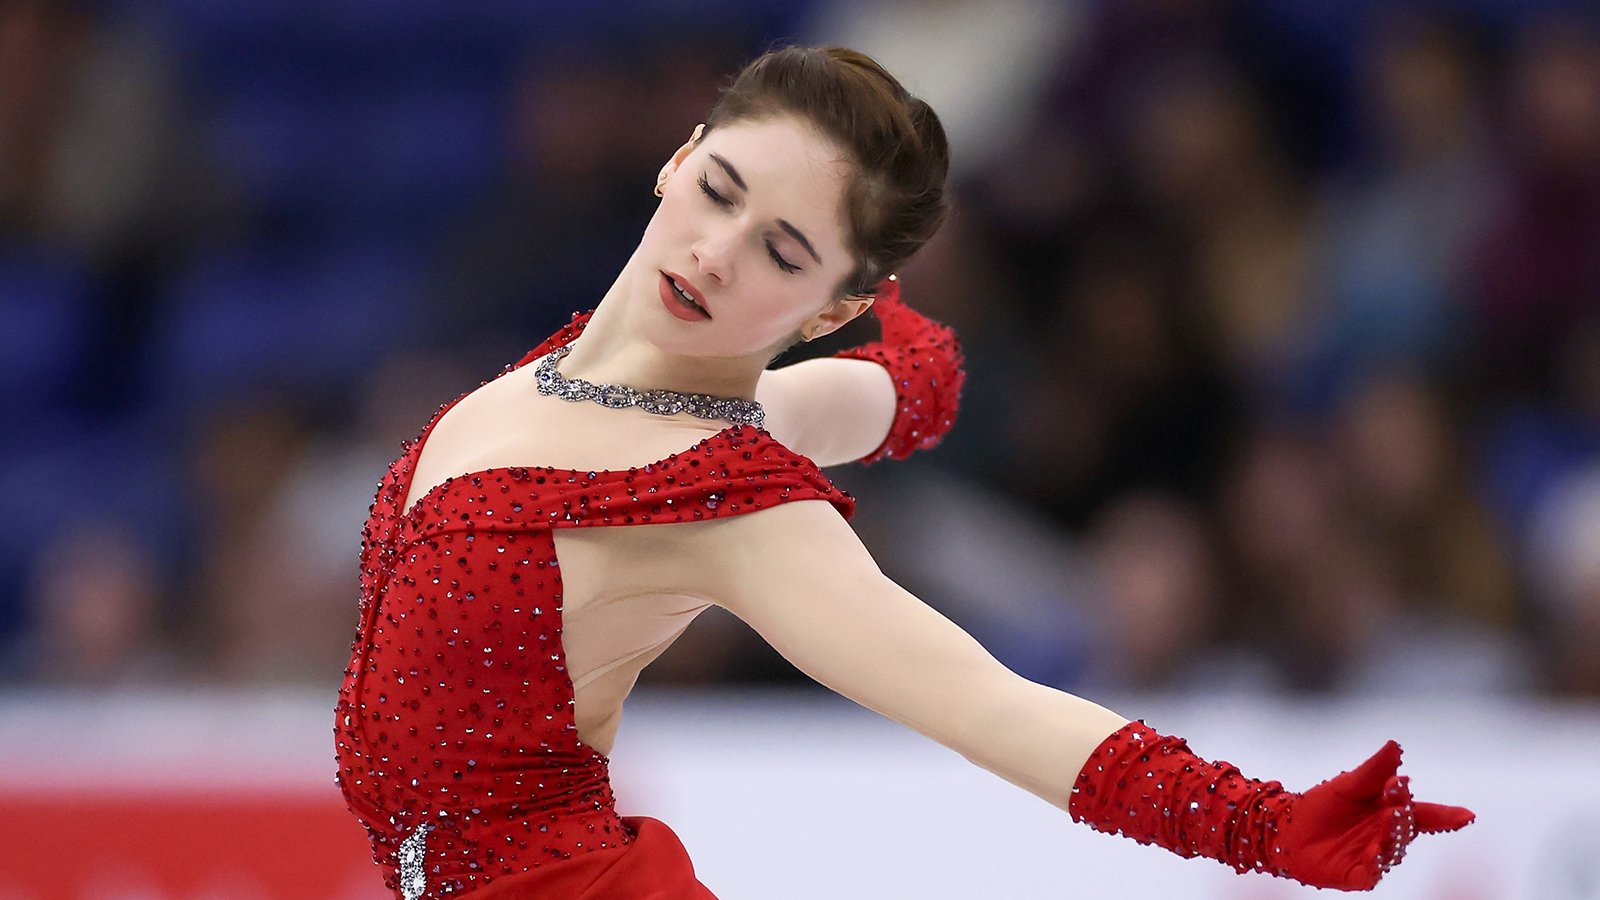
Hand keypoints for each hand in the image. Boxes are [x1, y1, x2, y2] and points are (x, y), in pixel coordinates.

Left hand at [1277, 741, 1474, 889]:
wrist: (1286, 827)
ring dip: (1392, 837)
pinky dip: (1374, 865)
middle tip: (1399, 801)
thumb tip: (1396, 746)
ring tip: (1388, 820)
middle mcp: (1387, 836)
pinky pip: (1371, 874)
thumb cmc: (1322, 805)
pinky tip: (1374, 853)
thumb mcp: (1348, 784)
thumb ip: (1374, 770)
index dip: (1445, 816)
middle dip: (1405, 816)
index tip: (1466, 815)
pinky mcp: (1356, 875)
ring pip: (1392, 851)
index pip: (1423, 814)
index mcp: (1390, 813)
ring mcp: (1374, 856)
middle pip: (1407, 829)